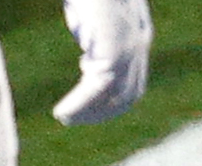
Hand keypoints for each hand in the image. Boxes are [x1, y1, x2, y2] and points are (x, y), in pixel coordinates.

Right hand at [56, 0, 148, 119]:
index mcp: (139, 34)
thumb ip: (97, 29)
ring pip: (115, 95)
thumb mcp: (96, 9)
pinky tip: (62, 112)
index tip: (90, 99)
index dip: (115, 95)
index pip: (133, 78)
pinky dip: (80, 104)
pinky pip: (97, 87)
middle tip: (77, 118)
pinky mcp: (113, 49)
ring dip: (91, 112)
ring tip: (67, 118)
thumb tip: (87, 46)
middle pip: (129, 93)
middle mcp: (139, 44)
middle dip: (104, 110)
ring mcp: (129, 48)